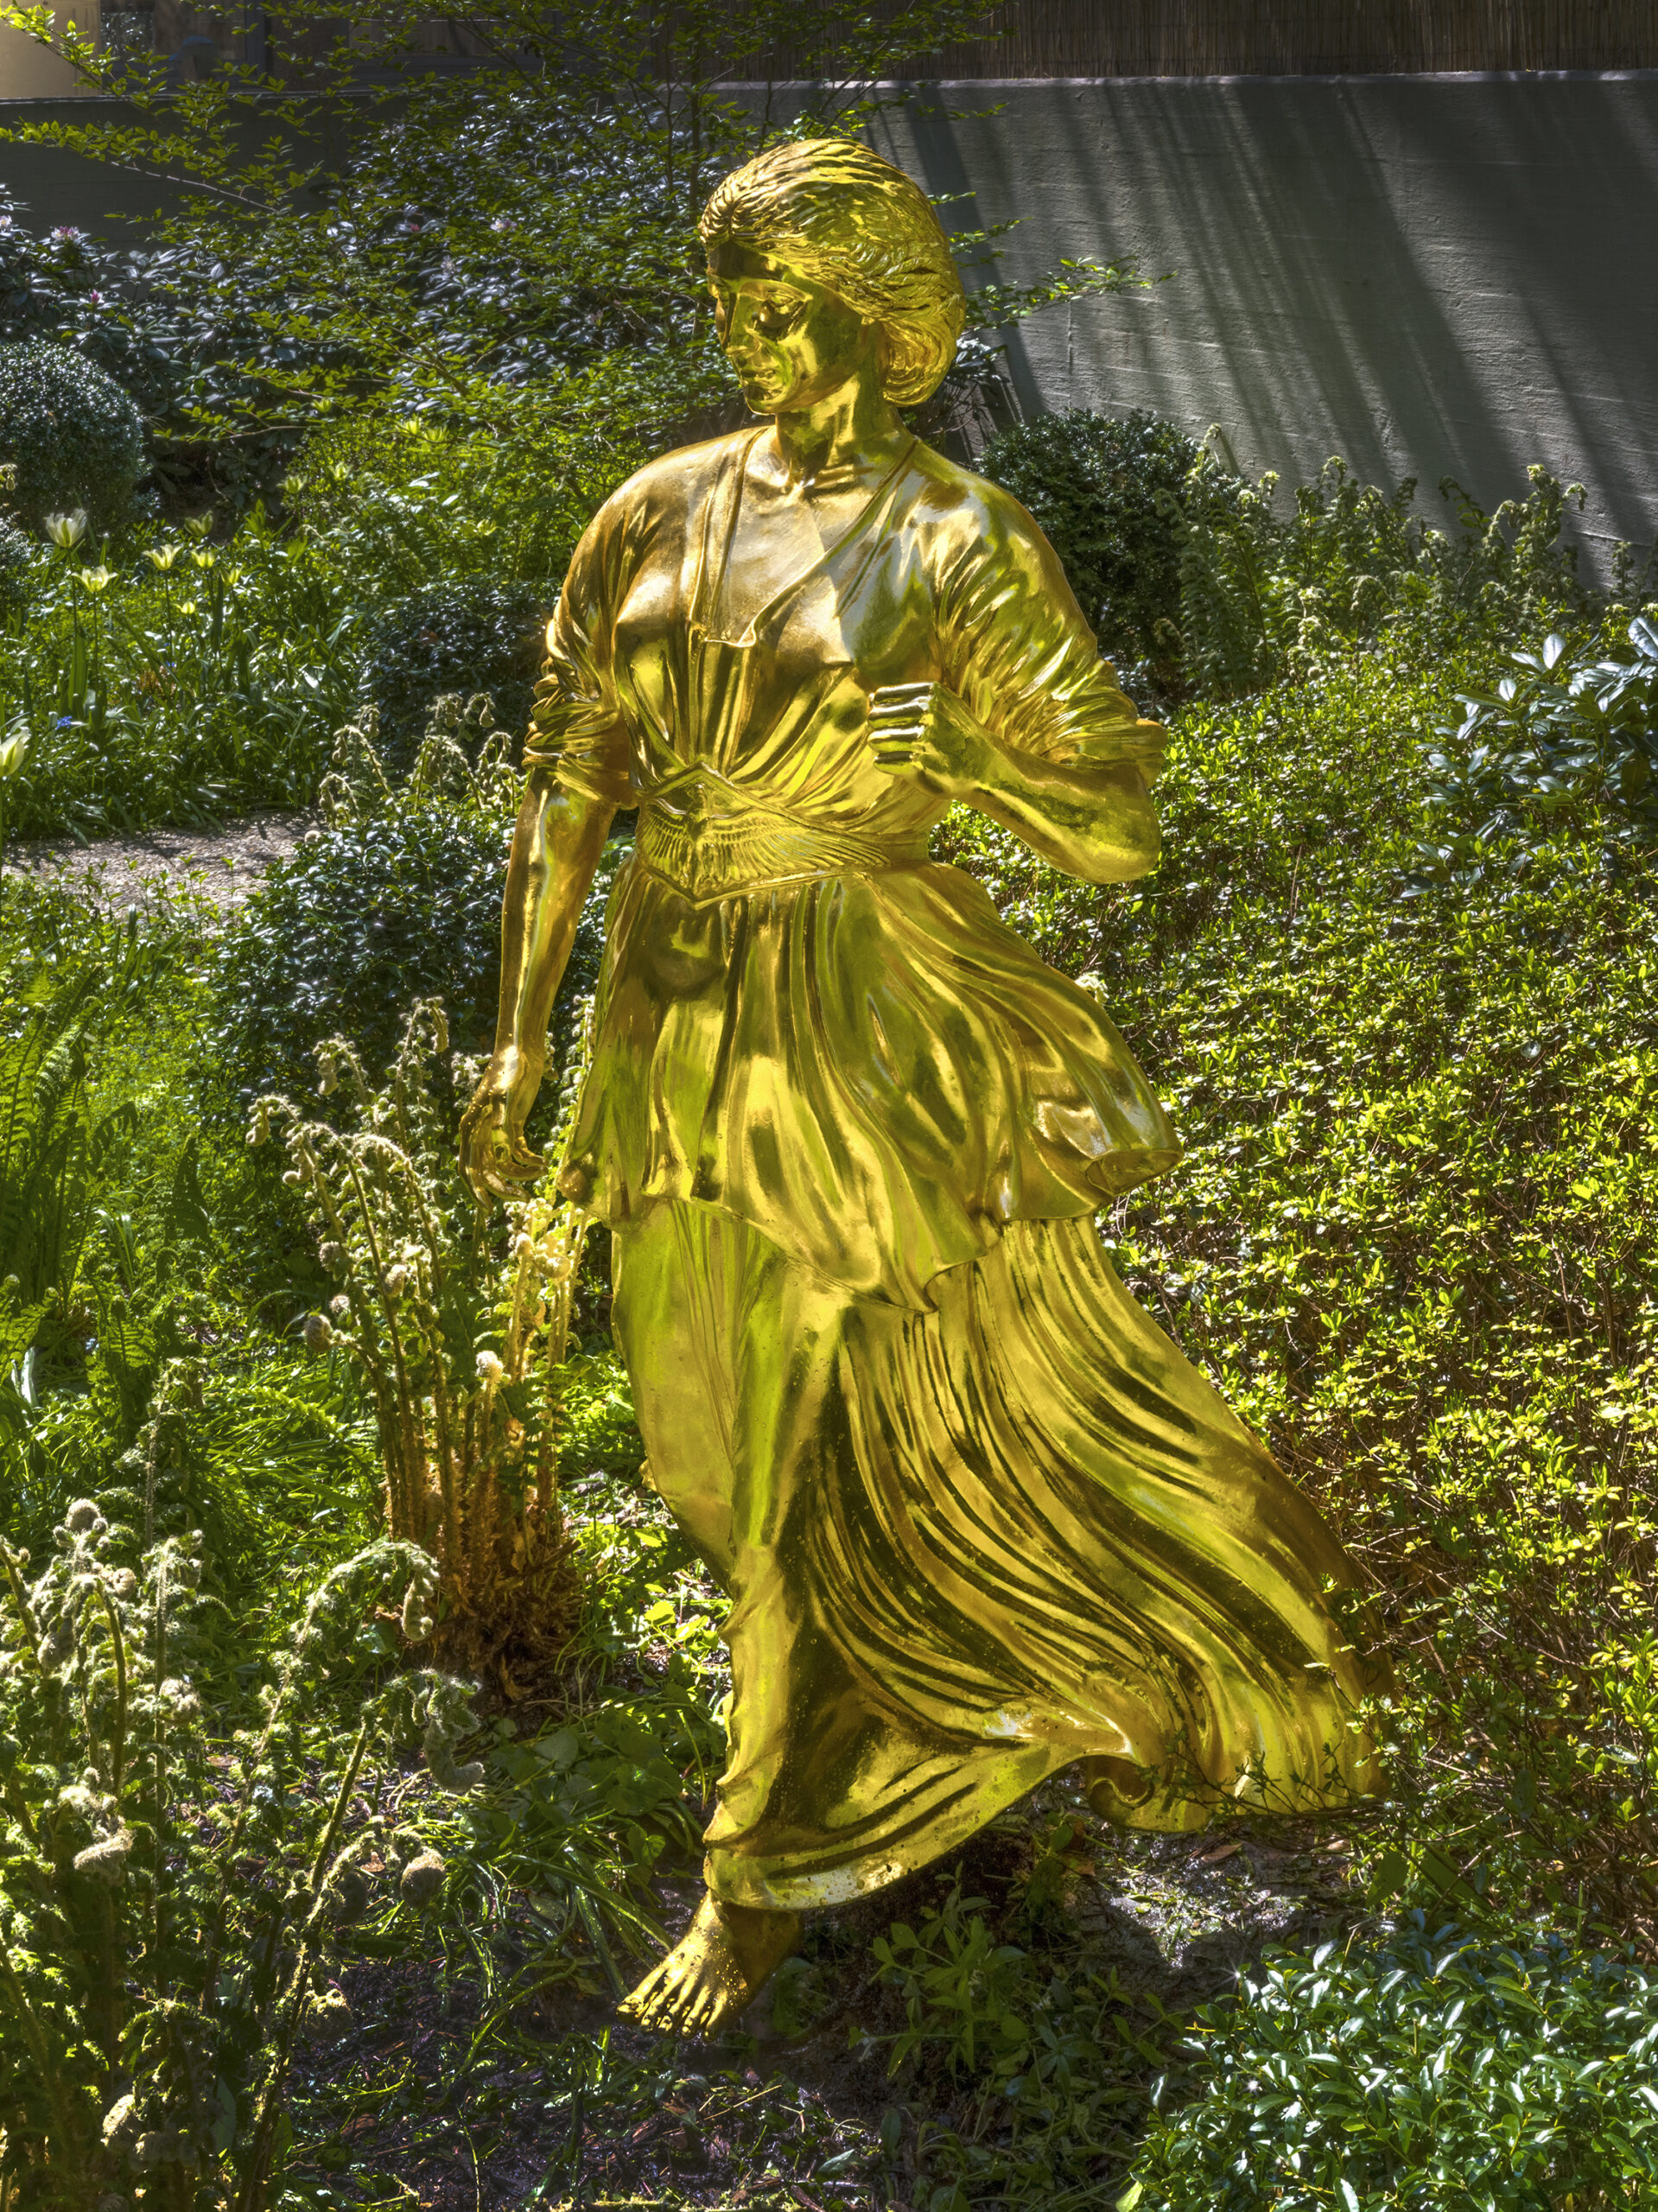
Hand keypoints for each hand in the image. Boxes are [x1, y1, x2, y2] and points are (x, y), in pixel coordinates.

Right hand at [458, 1048, 545, 1204]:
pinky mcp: (514, 1126)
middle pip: (487, 1171)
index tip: (488, 1208)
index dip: (476, 1190)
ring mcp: (497, 1131)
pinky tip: (543, 1162)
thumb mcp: (505, 1092)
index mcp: (471, 1128)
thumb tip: (498, 1138)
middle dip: (504, 1187)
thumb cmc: (509, 1069)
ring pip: (504, 1165)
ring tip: (540, 1173)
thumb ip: (500, 1116)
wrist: (522, 1051)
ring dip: (521, 1175)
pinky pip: (518, 1153)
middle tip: (524, 1199)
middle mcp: (481, 1133)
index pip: (469, 1167)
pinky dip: (529, 1161)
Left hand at [867, 682, 992, 796]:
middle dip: (875, 728)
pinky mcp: (918, 764)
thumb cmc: (956, 733)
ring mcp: (922, 738)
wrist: (983, 766)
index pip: (882, 697)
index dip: (879, 710)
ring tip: (888, 750)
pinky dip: (883, 763)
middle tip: (883, 737)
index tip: (886, 720)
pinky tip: (893, 763)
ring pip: (876, 740)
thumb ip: (907, 700)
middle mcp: (926, 712)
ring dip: (879, 746)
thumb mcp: (940, 708)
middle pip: (876, 717)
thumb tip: (870, 697)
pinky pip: (882, 761)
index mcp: (930, 693)